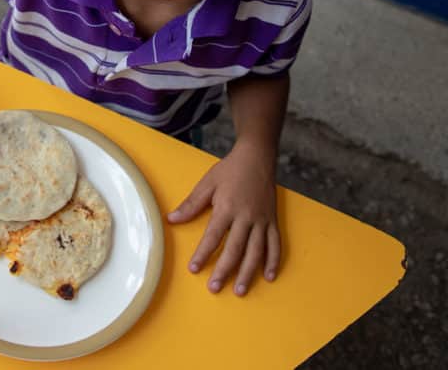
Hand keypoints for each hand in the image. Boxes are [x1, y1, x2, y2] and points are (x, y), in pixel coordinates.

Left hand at [167, 141, 279, 295]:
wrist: (257, 157)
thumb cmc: (229, 170)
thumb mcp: (207, 184)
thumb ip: (191, 204)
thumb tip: (172, 219)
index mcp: (227, 207)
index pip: (213, 236)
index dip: (203, 253)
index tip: (194, 269)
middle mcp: (246, 217)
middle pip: (235, 248)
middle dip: (224, 270)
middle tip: (214, 288)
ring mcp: (262, 220)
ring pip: (256, 251)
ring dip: (248, 272)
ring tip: (239, 290)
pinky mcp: (273, 220)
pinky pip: (275, 244)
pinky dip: (273, 261)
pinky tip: (268, 276)